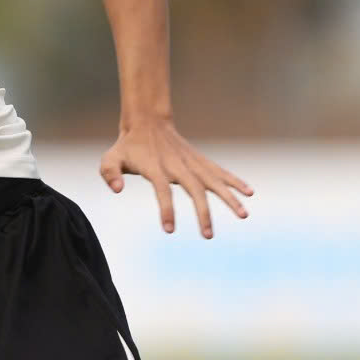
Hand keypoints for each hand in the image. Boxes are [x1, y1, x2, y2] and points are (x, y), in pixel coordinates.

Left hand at [100, 118, 251, 237]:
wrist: (147, 123)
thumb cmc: (127, 147)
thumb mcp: (110, 158)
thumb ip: (109, 173)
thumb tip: (118, 190)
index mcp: (155, 168)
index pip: (162, 192)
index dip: (166, 210)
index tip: (170, 230)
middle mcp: (177, 166)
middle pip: (194, 190)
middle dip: (203, 213)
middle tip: (208, 236)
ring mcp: (192, 163)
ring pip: (214, 181)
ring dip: (229, 198)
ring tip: (244, 215)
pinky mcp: (200, 161)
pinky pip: (220, 171)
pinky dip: (235, 181)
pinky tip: (249, 193)